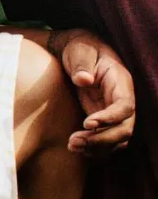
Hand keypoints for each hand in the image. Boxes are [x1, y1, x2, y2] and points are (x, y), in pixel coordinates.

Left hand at [55, 28, 136, 153]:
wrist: (79, 53)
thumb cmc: (81, 49)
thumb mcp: (80, 51)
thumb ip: (82, 65)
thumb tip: (84, 80)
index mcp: (121, 82)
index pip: (125, 106)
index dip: (110, 118)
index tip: (87, 123)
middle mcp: (123, 100)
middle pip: (125, 128)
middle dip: (102, 139)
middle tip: (74, 142)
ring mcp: (115, 112)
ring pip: (118, 138)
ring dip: (98, 148)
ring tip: (72, 147)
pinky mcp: (105, 120)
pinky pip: (108, 140)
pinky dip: (96, 148)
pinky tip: (76, 149)